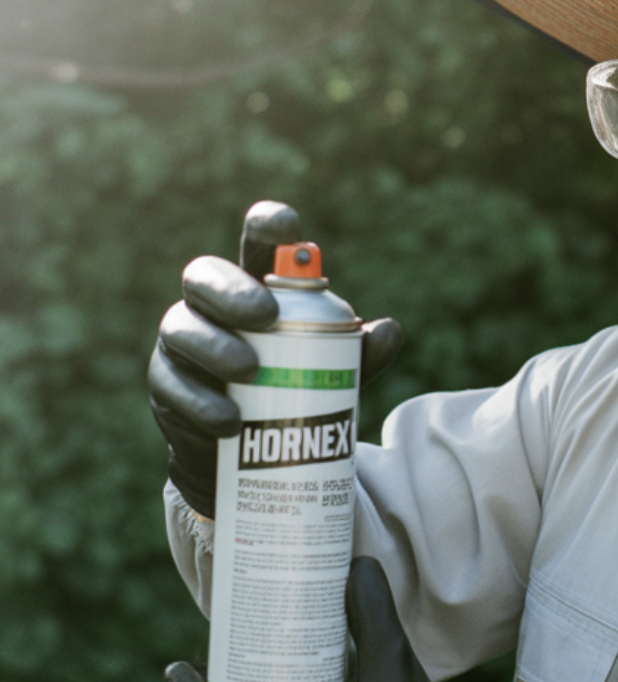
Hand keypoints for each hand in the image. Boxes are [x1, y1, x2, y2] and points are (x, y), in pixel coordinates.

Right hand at [148, 201, 402, 515]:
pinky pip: (173, 386)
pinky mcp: (165, 387)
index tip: (288, 226)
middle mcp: (207, 307)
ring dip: (214, 345)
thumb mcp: (326, 374)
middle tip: (267, 315)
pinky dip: (202, 402)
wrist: (240, 456)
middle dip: (233, 290)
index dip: (266, 226)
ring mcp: (181, 345)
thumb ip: (354, 353)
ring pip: (181, 328)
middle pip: (204, 277)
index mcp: (252, 289)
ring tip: (249, 369)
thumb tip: (389, 331)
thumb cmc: (287, 393)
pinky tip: (229, 421)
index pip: (254, 245)